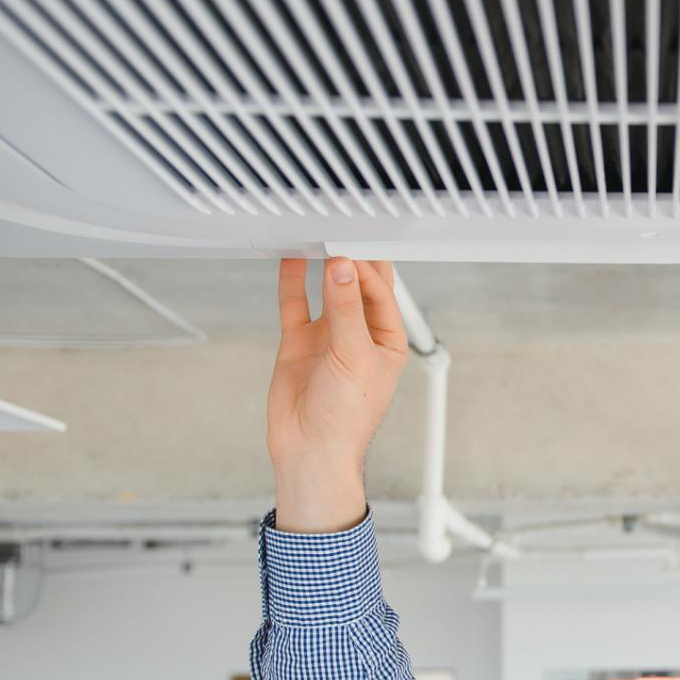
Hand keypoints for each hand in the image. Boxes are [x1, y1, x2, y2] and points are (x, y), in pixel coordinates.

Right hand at [267, 257, 410, 530]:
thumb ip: (346, 309)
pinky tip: (291, 256)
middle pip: (357, 284)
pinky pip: (295, 304)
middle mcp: (360, 334)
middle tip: (337, 226)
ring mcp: (329, 337)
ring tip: (314, 233)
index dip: (366, 264)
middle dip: (349, 257)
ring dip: (322, 264)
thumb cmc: (347, 419)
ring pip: (326, 290)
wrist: (310, 452)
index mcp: (388, 340)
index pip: (380, 290)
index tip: (350, 239)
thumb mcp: (354, 357)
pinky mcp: (299, 342)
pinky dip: (292, 280)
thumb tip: (343, 266)